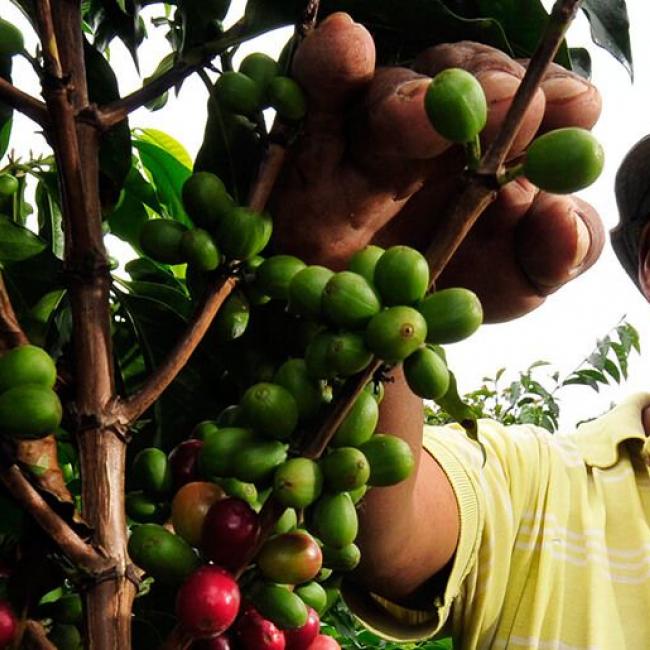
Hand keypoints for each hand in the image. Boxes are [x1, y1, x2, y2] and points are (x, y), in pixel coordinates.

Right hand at [270, 13, 603, 321]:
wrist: (352, 322)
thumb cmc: (432, 295)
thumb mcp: (504, 285)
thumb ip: (548, 257)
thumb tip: (564, 217)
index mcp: (496, 158)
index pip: (540, 108)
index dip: (560, 102)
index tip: (573, 110)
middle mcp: (439, 132)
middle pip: (467, 76)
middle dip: (488, 82)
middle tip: (501, 98)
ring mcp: (372, 131)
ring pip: (391, 89)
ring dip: (410, 95)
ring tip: (423, 105)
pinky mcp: (313, 138)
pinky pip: (316, 92)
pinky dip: (327, 68)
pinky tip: (344, 45)